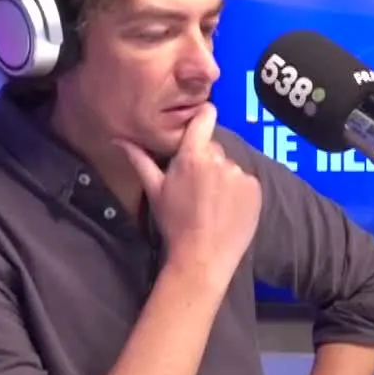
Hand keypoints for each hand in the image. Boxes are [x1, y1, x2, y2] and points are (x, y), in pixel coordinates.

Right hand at [116, 105, 261, 276]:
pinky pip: (245, 181)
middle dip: (205, 159)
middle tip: (196, 185)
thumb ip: (139, 159)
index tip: (198, 125)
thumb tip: (118, 138)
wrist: (202, 258)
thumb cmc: (174, 224)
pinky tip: (227, 208)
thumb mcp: (154, 191)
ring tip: (212, 202)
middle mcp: (220, 159)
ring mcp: (240, 174)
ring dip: (222, 177)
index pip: (206, 116)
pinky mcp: (255, 188)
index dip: (202, 117)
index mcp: (193, 155)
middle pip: (213, 147)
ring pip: (229, 165)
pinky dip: (238, 191)